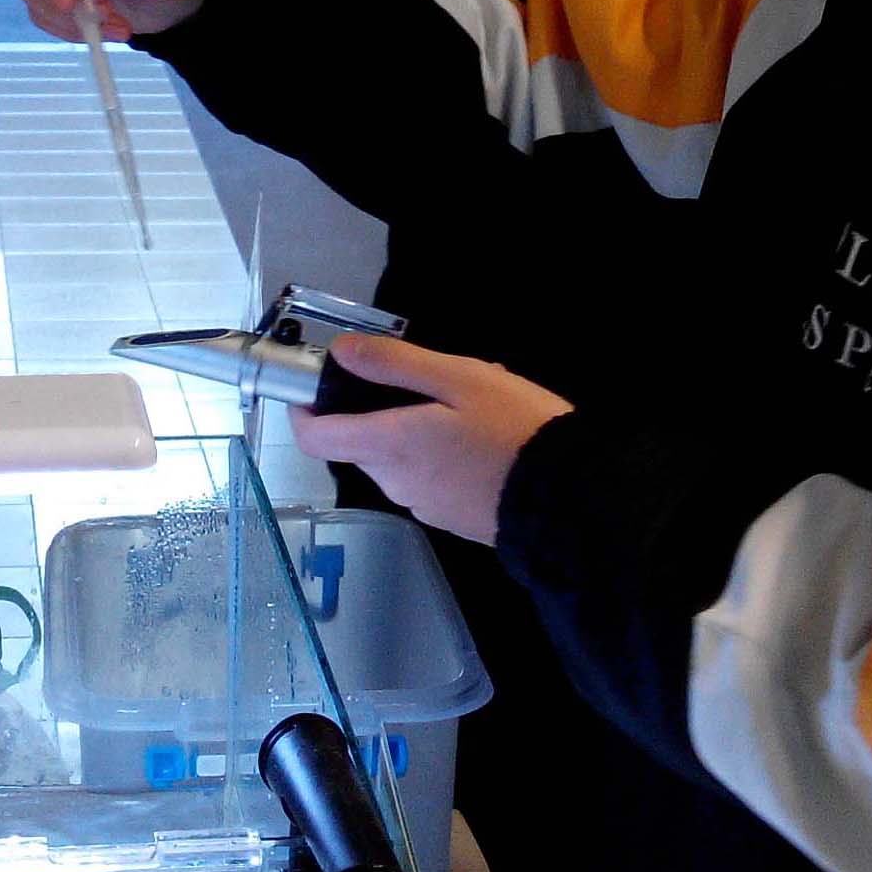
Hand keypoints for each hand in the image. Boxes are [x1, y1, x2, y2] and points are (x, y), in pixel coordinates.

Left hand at [288, 336, 573, 544]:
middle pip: (360, 441)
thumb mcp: (459, 378)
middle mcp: (394, 482)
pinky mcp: (448, 517)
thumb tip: (341, 353)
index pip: (314, 437)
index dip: (302, 409)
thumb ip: (396, 364)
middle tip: (432, 378)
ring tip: (470, 404)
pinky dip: (437, 453)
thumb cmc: (513, 429)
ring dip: (414, 428)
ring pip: (396, 457)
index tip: (314, 383)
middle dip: (381, 408)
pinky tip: (482, 436)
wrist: (569, 498)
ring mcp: (422, 504)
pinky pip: (425, 476)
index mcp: (388, 446)